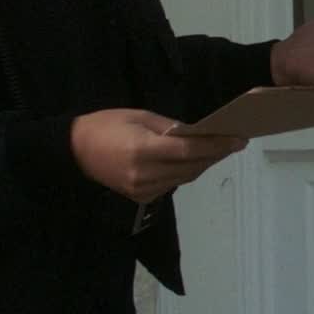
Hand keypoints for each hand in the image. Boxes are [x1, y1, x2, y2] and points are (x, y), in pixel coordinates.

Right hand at [70, 108, 246, 203]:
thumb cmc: (107, 125)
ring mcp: (142, 189)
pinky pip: (172, 184)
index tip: (239, 140)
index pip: (189, 150)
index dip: (217, 146)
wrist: (74, 151)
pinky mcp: (140, 197)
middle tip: (236, 142)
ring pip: (184, 178)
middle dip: (216, 154)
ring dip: (205, 164)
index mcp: (143, 150)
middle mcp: (144, 174)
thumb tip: (198, 133)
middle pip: (191, 166)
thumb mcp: (140, 116)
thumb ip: (170, 127)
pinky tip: (196, 160)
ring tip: (222, 149)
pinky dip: (187, 172)